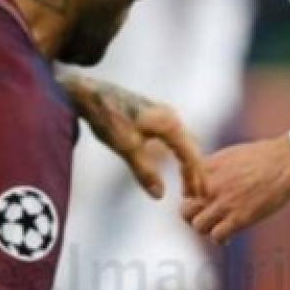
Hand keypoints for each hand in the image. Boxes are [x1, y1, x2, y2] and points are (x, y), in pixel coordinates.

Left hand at [61, 76, 205, 199]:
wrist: (90, 94)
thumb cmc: (108, 118)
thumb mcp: (126, 147)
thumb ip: (145, 171)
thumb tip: (160, 195)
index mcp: (170, 124)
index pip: (191, 155)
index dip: (195, 177)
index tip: (199, 196)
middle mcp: (171, 117)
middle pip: (192, 148)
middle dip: (195, 172)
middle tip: (197, 195)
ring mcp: (163, 113)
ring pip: (184, 141)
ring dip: (187, 163)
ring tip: (186, 183)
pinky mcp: (153, 114)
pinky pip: (175, 136)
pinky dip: (179, 152)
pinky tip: (173, 161)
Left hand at [181, 137, 289, 243]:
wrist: (285, 161)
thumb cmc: (263, 156)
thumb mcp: (229, 154)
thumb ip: (213, 168)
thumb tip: (204, 179)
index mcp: (207, 169)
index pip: (184, 191)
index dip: (193, 199)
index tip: (203, 202)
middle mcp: (210, 187)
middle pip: (185, 211)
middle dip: (194, 216)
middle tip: (207, 218)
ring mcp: (223, 203)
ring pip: (198, 226)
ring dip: (208, 229)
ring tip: (219, 227)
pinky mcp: (238, 218)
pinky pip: (217, 237)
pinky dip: (221, 239)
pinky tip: (229, 236)